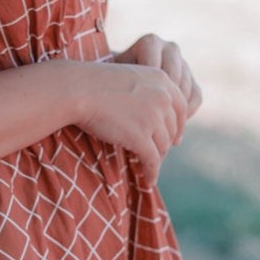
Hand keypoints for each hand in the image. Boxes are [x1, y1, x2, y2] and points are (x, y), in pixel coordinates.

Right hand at [73, 50, 191, 183]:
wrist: (78, 89)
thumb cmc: (93, 84)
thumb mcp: (129, 79)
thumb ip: (145, 92)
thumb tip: (152, 116)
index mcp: (161, 79)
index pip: (181, 107)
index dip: (178, 126)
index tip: (174, 140)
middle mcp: (163, 97)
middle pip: (171, 129)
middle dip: (164, 144)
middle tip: (156, 156)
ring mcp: (153, 118)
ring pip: (162, 146)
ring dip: (156, 160)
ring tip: (147, 169)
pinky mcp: (141, 137)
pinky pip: (152, 161)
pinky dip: (151, 173)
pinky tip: (148, 181)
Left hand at [109, 34, 202, 150]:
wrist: (121, 80)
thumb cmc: (111, 82)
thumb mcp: (113, 81)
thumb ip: (118, 86)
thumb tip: (121, 104)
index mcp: (150, 43)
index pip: (156, 70)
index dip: (148, 97)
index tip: (137, 117)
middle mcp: (169, 48)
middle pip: (174, 80)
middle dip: (164, 107)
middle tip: (152, 127)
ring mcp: (183, 62)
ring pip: (186, 89)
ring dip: (175, 113)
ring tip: (160, 132)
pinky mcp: (191, 77)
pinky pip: (195, 97)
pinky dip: (187, 113)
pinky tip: (172, 128)